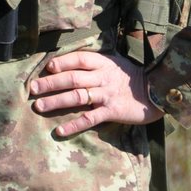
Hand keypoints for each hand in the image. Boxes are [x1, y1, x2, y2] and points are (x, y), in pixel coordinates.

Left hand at [26, 50, 160, 137]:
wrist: (158, 92)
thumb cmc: (132, 78)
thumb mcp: (114, 64)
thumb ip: (94, 64)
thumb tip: (68, 64)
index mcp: (103, 63)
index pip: (78, 59)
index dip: (62, 62)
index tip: (47, 68)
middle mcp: (102, 77)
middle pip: (72, 78)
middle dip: (50, 83)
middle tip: (32, 89)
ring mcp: (107, 95)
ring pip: (77, 97)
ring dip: (56, 101)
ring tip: (39, 106)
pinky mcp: (112, 112)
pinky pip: (90, 119)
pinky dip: (74, 125)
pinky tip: (60, 131)